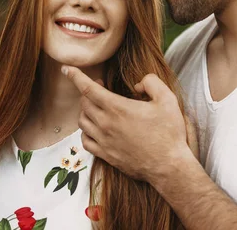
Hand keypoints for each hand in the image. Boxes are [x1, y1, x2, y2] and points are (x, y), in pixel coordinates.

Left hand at [62, 66, 191, 183]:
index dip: (75, 76)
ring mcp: (104, 141)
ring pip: (82, 121)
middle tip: (100, 86)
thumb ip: (152, 83)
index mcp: (118, 108)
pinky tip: (94, 128)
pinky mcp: (106, 155)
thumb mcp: (168, 99)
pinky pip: (85, 140)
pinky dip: (85, 131)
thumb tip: (138, 84)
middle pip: (84, 103)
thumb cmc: (169, 133)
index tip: (67, 69)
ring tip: (97, 105)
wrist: (168, 166)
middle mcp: (106, 124)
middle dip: (88, 91)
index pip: (88, 89)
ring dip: (85, 110)